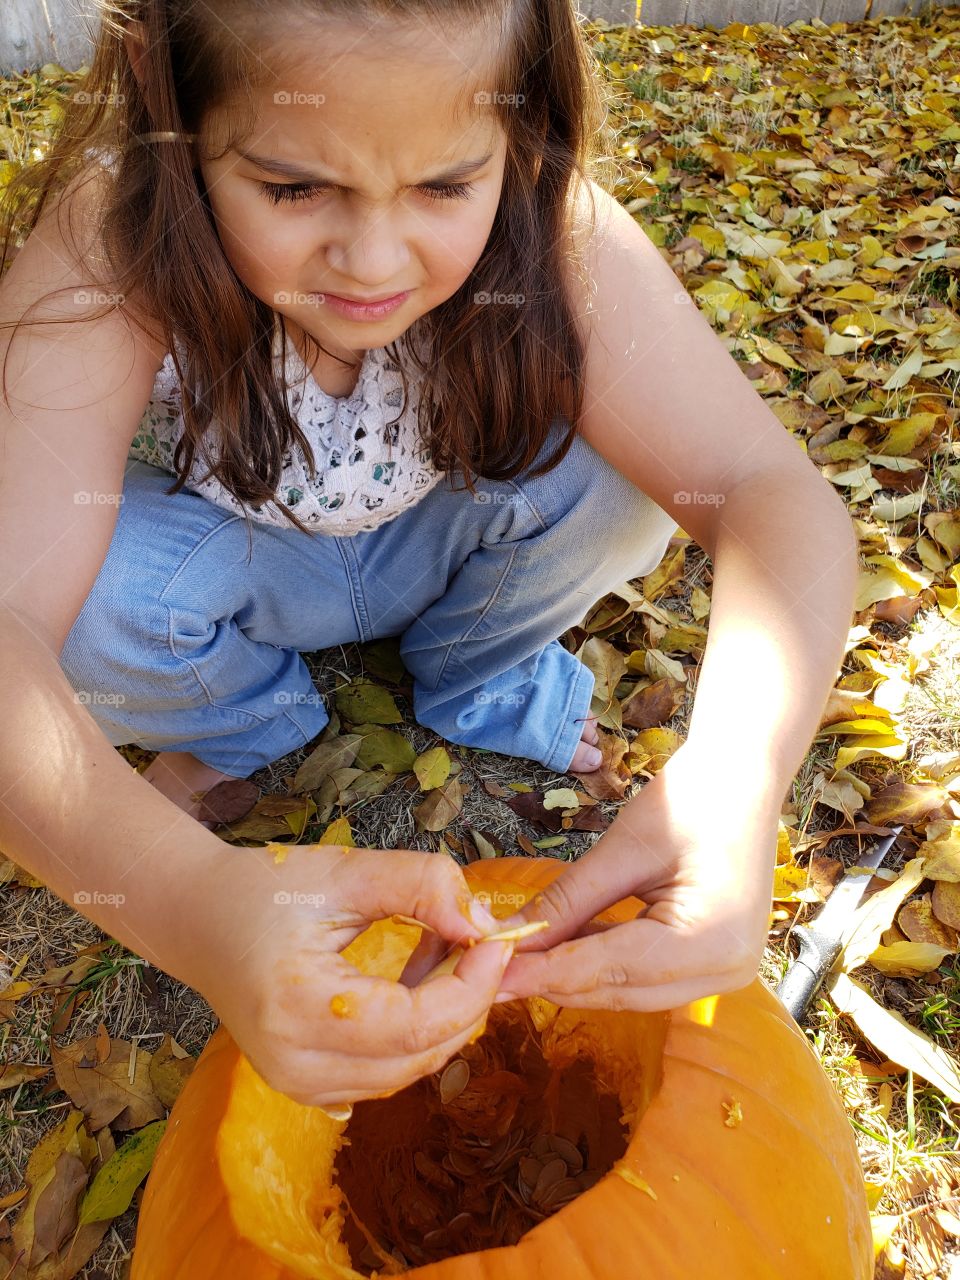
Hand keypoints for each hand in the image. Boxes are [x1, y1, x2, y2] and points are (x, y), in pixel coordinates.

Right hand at [184, 844, 512, 1106]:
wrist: (197, 918)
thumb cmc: (266, 889)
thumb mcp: (347, 871)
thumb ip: (422, 886)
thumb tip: (484, 923)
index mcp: (300, 1009)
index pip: (417, 1025)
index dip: (473, 986)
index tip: (499, 940)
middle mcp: (296, 1065)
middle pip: (420, 1056)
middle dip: (467, 1000)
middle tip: (481, 941)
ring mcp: (298, 1085)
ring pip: (409, 1071)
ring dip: (444, 1017)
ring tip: (441, 951)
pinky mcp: (306, 1087)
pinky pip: (387, 1073)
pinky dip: (417, 1034)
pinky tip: (415, 981)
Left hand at [488, 744, 781, 1010]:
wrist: (745, 777)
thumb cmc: (692, 799)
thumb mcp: (622, 849)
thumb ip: (565, 901)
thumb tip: (505, 937)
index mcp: (709, 943)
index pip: (609, 969)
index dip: (544, 972)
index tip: (490, 974)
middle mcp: (726, 972)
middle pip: (621, 991)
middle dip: (555, 979)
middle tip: (491, 972)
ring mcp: (725, 972)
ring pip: (631, 990)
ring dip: (576, 974)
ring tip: (518, 959)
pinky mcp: (713, 961)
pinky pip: (647, 975)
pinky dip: (604, 962)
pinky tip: (563, 946)